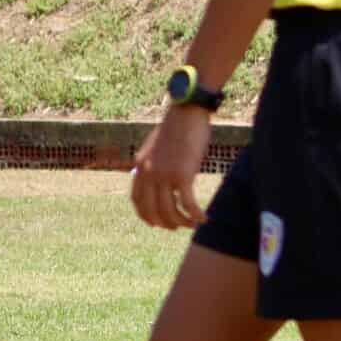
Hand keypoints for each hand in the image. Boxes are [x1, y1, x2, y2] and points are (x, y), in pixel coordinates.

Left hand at [130, 107, 212, 229]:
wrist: (186, 113)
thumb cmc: (176, 127)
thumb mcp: (156, 147)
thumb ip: (154, 164)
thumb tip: (159, 180)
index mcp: (140, 166)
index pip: (137, 199)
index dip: (145, 215)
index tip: (155, 223)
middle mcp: (148, 173)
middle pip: (152, 210)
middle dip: (164, 223)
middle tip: (176, 227)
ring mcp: (164, 175)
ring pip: (170, 211)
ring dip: (182, 222)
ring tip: (192, 224)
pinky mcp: (182, 176)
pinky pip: (188, 205)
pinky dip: (195, 215)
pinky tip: (203, 218)